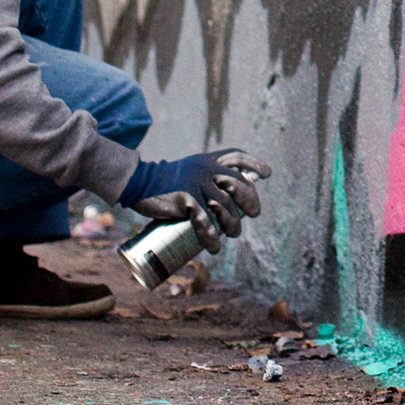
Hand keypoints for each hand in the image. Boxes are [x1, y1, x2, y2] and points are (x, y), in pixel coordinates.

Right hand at [124, 150, 270, 247]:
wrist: (138, 182)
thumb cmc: (163, 182)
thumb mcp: (188, 171)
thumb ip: (204, 179)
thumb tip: (226, 202)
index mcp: (208, 160)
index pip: (237, 156)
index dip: (254, 164)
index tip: (266, 174)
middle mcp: (206, 168)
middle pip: (238, 182)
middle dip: (250, 199)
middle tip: (254, 213)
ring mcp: (197, 183)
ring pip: (225, 205)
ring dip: (233, 223)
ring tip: (234, 233)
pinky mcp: (187, 198)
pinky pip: (205, 221)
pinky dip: (211, 237)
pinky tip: (214, 247)